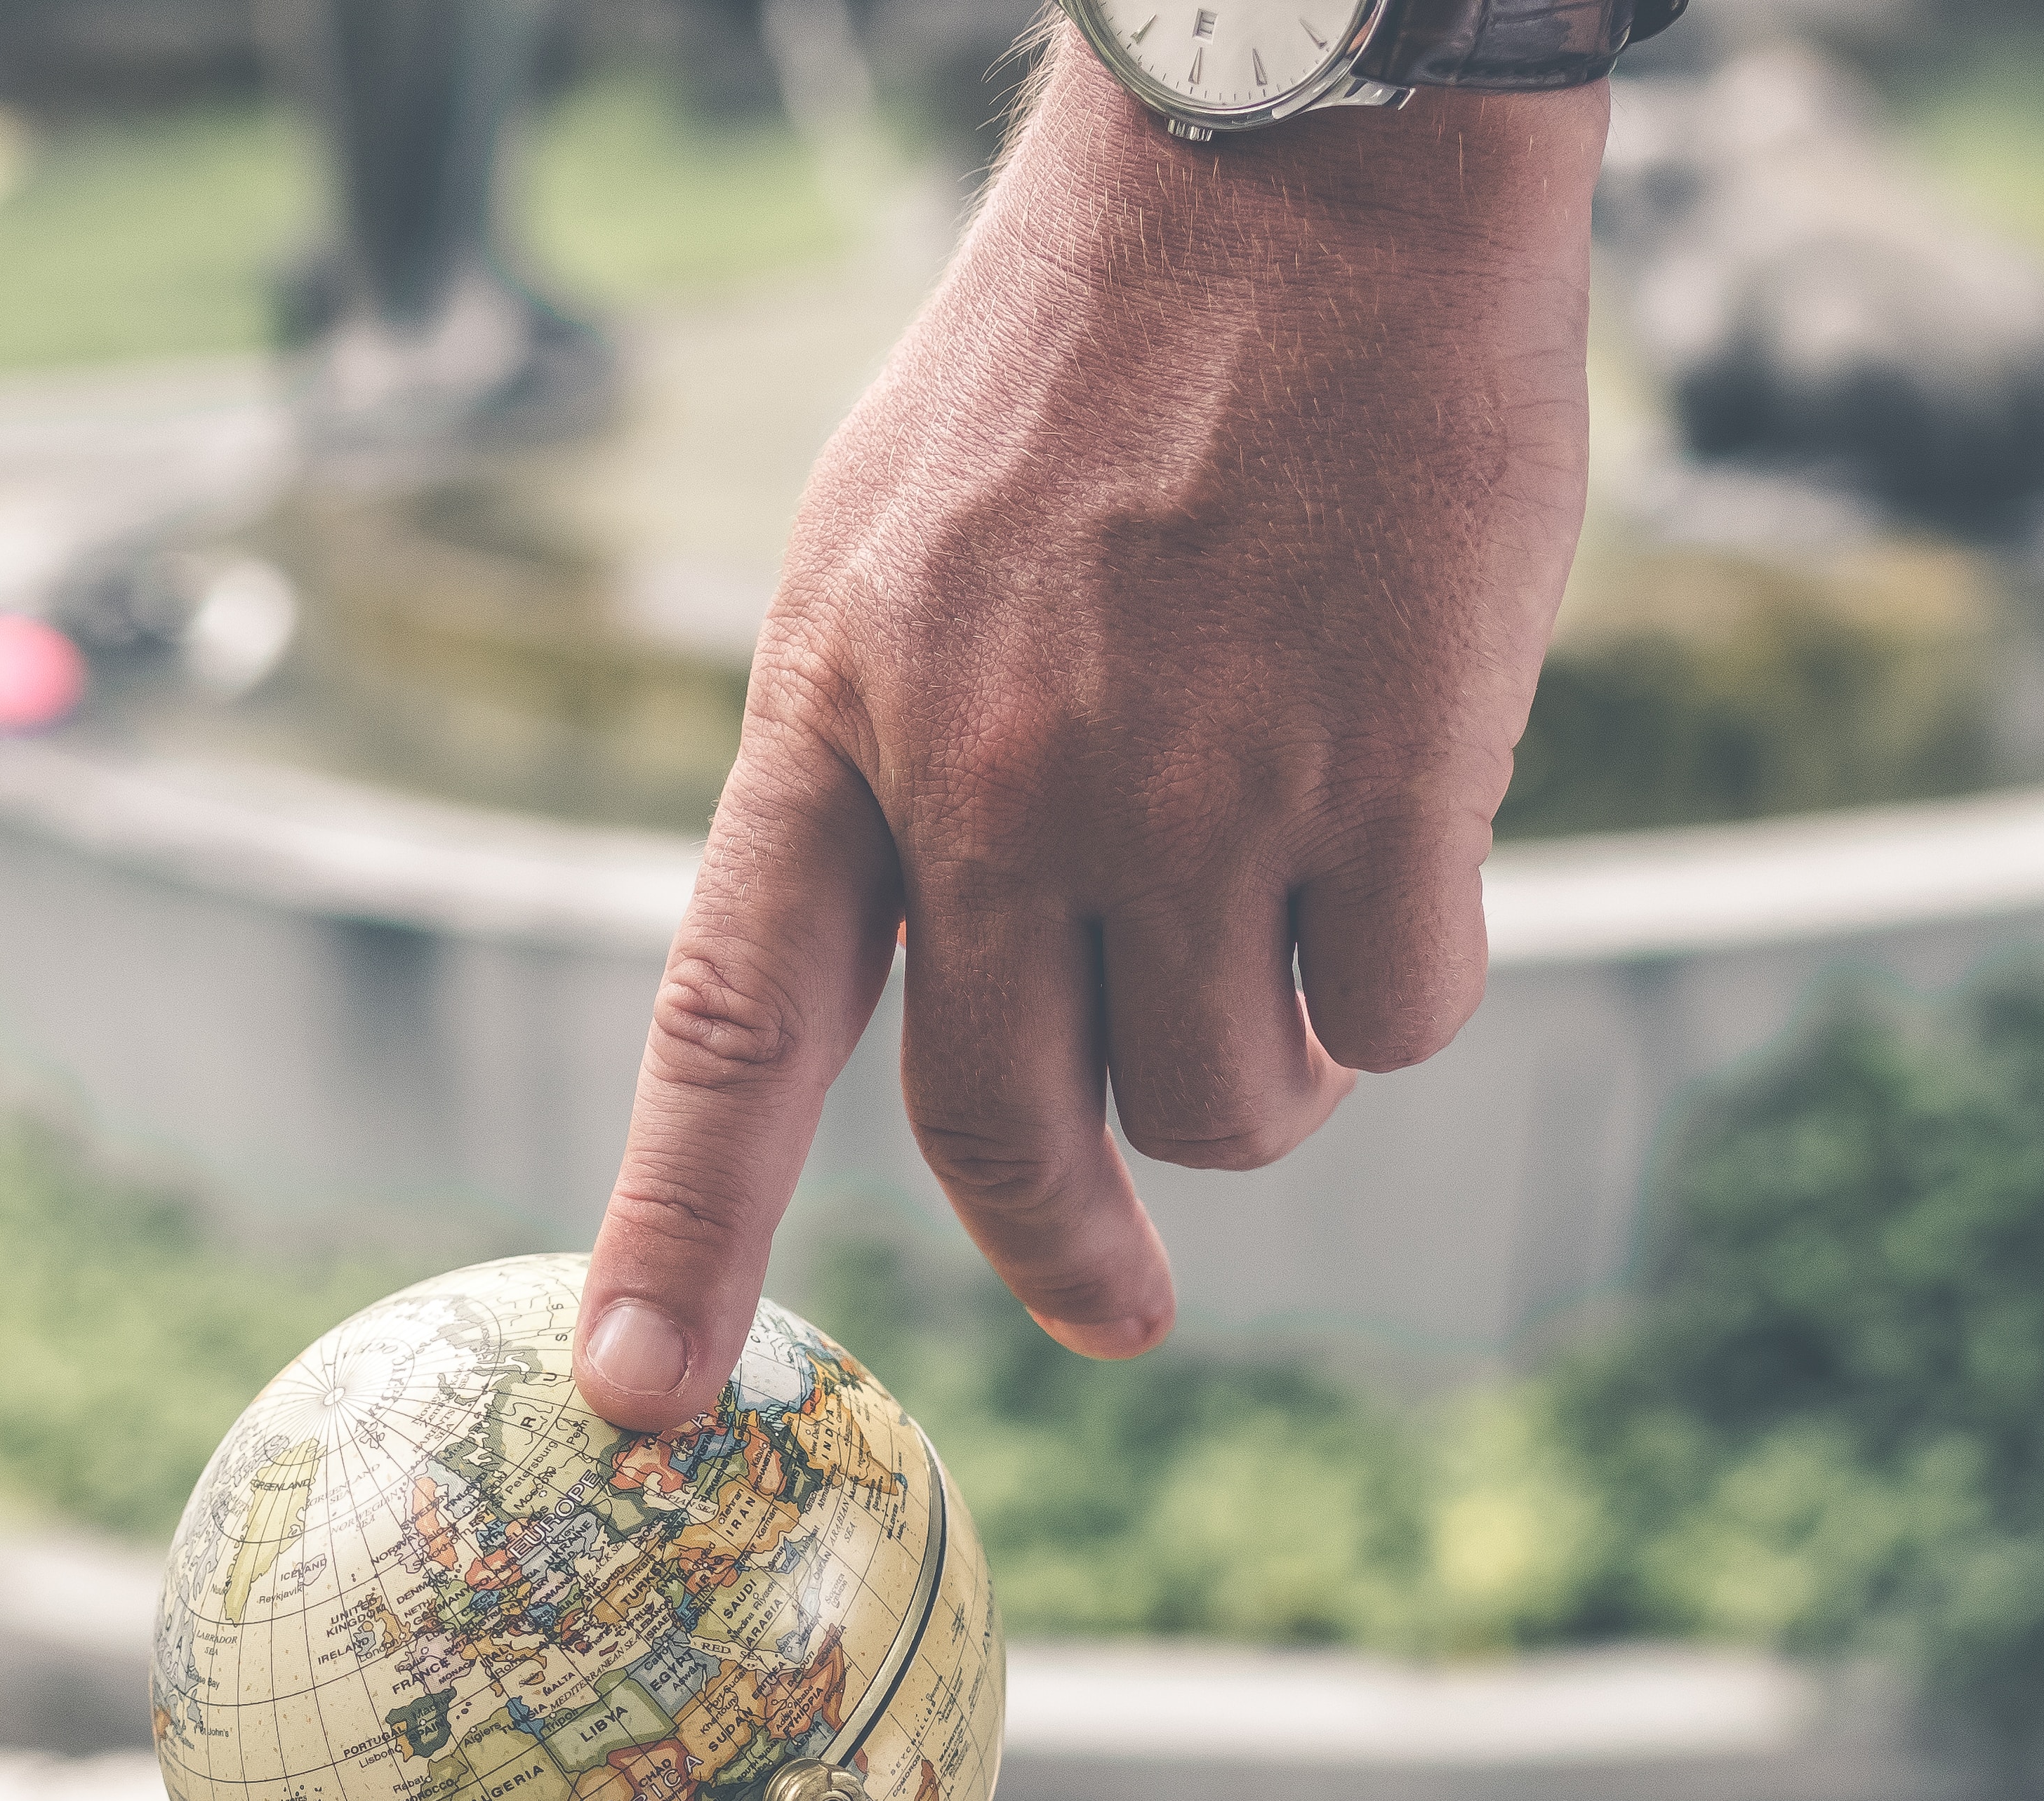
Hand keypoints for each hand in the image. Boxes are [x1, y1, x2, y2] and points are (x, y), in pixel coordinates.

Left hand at [571, 50, 1607, 1428]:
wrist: (1299, 160)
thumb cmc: (1100, 356)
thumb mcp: (897, 554)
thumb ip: (897, 778)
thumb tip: (979, 996)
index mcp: (842, 717)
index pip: (731, 1023)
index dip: (678, 1226)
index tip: (639, 1397)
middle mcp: (996, 779)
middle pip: (1004, 1126)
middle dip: (1066, 1243)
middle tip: (1112, 1304)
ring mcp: (1193, 786)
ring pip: (1222, 1107)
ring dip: (1265, 1073)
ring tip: (1285, 920)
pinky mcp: (1385, 776)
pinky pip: (1396, 1011)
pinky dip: (1404, 974)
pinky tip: (1404, 839)